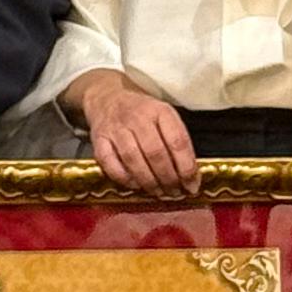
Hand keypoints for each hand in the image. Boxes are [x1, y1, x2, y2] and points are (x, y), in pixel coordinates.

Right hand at [70, 70, 197, 197]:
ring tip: (158, 192)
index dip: (187, 168)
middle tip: (175, 193)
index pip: (178, 142)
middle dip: (168, 179)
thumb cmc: (142, 113)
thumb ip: (177, 143)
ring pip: (134, 160)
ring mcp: (116, 128)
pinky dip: (125, 179)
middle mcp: (137, 117)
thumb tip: (190, 178)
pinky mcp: (98, 139)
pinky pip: (110, 164)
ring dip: (149, 182)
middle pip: (156, 154)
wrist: (108, 99)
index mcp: (160, 111)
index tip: (192, 185)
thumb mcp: (165, 117)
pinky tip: (136, 185)